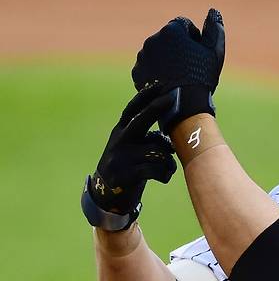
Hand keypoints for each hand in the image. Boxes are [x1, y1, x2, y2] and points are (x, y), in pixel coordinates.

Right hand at [81, 87, 176, 230]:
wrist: (106, 195)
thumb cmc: (127, 168)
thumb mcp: (131, 150)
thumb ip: (145, 139)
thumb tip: (171, 137)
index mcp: (120, 132)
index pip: (133, 110)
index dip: (146, 97)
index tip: (160, 85)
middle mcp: (119, 141)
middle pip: (140, 120)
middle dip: (157, 108)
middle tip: (170, 98)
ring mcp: (121, 157)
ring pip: (156, 151)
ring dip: (169, 161)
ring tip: (169, 168)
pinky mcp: (126, 175)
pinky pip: (155, 170)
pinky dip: (165, 174)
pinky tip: (165, 177)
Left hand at [131, 9, 224, 131]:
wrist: (183, 106)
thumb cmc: (201, 78)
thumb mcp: (213, 52)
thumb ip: (214, 29)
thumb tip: (213, 11)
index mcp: (172, 29)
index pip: (184, 26)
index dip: (194, 40)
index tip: (198, 55)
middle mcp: (153, 39)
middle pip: (168, 39)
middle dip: (178, 49)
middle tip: (189, 69)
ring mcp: (143, 56)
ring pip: (157, 53)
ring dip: (166, 61)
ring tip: (177, 78)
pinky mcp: (138, 72)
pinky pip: (148, 68)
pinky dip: (155, 73)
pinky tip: (166, 84)